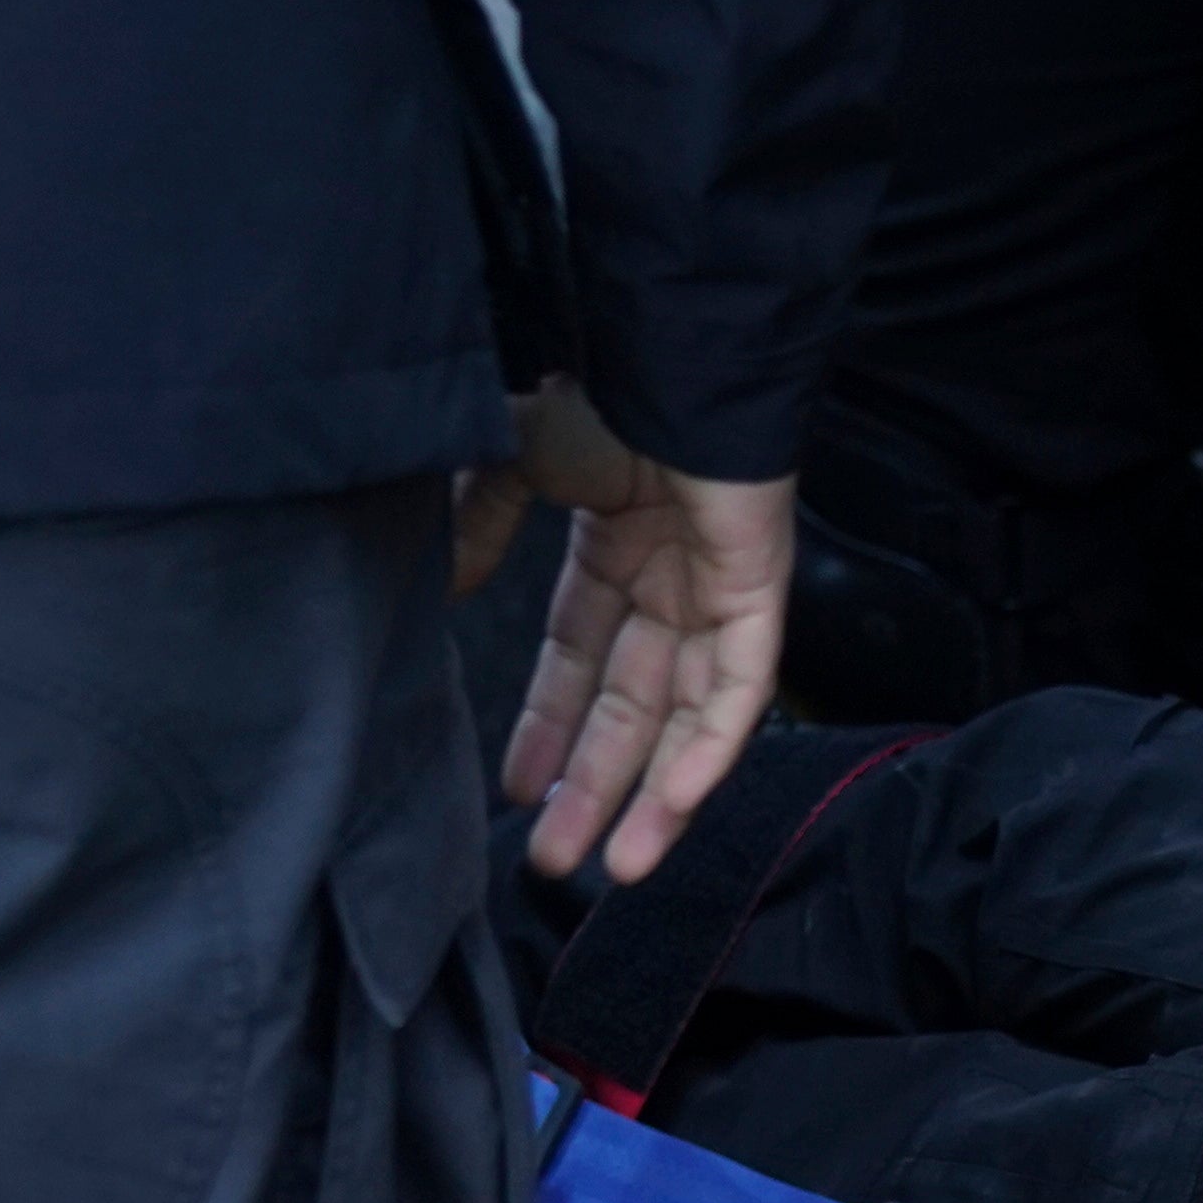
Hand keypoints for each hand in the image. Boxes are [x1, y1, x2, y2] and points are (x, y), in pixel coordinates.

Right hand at [488, 378, 798, 885]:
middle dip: (594, 785)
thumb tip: (443, 588)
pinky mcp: (758, 588)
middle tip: (556, 861)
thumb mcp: (506, 462)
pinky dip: (712, 747)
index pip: (580, 661)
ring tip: (614, 865)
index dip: (550, 729)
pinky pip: (742, 687)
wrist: (649, 336)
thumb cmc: (585, 379)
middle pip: (631, 708)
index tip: (519, 793)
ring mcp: (717, 586)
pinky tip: (675, 804)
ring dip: (652, 795)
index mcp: (613, 547)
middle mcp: (668, 578)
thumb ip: (478, 528)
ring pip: (689, 716)